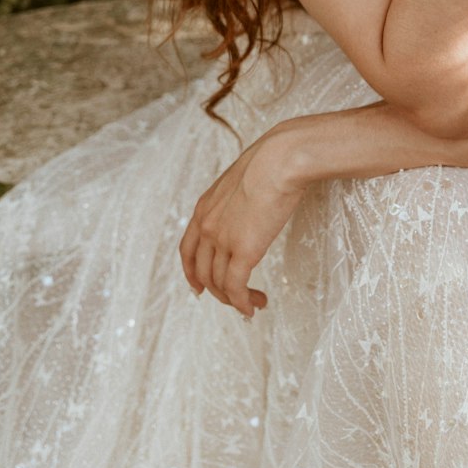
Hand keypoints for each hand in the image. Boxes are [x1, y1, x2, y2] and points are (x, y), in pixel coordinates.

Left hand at [179, 132, 304, 315]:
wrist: (280, 160)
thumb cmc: (271, 162)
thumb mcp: (242, 179)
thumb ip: (238, 198)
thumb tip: (251, 202)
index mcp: (204, 208)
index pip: (187, 249)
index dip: (191, 272)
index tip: (198, 286)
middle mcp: (207, 227)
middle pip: (202, 271)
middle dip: (217, 291)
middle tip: (235, 298)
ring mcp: (223, 240)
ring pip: (219, 283)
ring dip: (235, 299)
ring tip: (254, 302)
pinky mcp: (244, 251)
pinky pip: (236, 287)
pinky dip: (242, 302)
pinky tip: (252, 307)